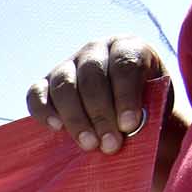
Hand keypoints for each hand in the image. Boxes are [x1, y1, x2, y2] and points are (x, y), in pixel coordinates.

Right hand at [26, 37, 161, 154]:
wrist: (124, 110)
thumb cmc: (144, 108)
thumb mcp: (155, 104)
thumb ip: (147, 112)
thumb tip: (130, 129)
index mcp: (128, 47)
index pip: (124, 65)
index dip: (126, 96)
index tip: (129, 126)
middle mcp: (96, 49)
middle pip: (92, 77)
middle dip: (101, 114)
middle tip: (110, 144)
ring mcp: (68, 64)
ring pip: (64, 86)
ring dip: (76, 118)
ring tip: (88, 145)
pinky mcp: (45, 82)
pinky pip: (36, 93)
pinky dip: (44, 111)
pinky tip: (57, 128)